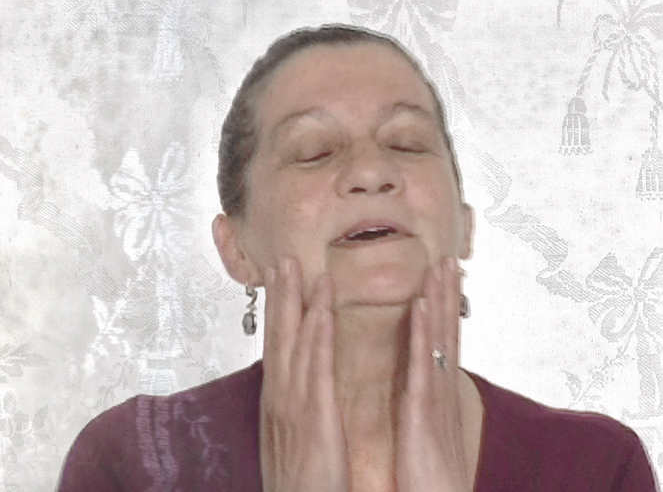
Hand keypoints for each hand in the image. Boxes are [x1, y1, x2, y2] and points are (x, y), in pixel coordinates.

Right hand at [259, 256, 349, 491]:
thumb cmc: (302, 485)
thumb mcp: (293, 442)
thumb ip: (295, 413)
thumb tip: (297, 392)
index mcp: (278, 403)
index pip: (276, 348)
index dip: (276, 313)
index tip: (277, 284)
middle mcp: (280, 397)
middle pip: (277, 336)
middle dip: (278, 296)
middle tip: (281, 259)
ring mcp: (294, 405)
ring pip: (293, 342)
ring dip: (296, 301)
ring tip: (297, 266)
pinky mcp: (314, 416)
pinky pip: (317, 367)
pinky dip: (318, 333)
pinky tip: (321, 308)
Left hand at [396, 256, 470, 491]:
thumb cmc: (429, 478)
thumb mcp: (426, 433)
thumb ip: (423, 406)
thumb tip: (417, 387)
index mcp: (437, 394)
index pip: (442, 342)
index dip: (444, 309)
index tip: (443, 279)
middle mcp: (441, 389)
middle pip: (447, 331)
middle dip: (448, 293)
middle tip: (448, 257)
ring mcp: (435, 397)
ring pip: (440, 338)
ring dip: (441, 299)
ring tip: (441, 265)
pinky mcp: (424, 411)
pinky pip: (423, 365)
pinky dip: (424, 332)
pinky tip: (422, 305)